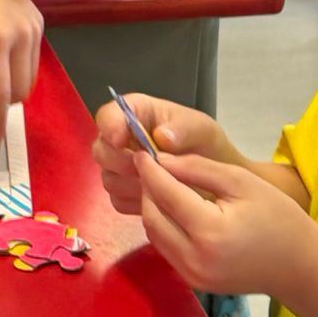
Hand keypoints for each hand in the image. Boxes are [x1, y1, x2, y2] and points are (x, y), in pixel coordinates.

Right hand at [91, 92, 241, 214]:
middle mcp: (121, 140)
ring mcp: (120, 169)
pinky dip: (136, 202)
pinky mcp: (124, 193)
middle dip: (120, 162)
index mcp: (136, 114)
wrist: (216, 180)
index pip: (108, 115)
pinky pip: (117, 200)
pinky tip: (158, 199)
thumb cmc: (206, 146)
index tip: (120, 140)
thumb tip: (161, 136)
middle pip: (101, 150)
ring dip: (131, 185)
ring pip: (108, 178)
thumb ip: (184, 129)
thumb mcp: (202, 130)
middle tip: (146, 168)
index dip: (109, 126)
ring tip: (160, 185)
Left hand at [135, 152, 317, 301]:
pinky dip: (163, 226)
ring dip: (151, 208)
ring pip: (154, 234)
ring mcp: (191, 275)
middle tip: (152, 167)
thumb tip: (161, 160)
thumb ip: (198, 169)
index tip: (141, 152)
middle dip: (148, 189)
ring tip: (161, 185)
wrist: (299, 266)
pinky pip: (166, 249)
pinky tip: (172, 209)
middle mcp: (194, 258)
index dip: (149, 171)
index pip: (165, 194)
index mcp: (209, 231)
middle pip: (151, 216)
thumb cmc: (278, 217)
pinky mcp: (192, 282)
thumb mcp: (241, 181)